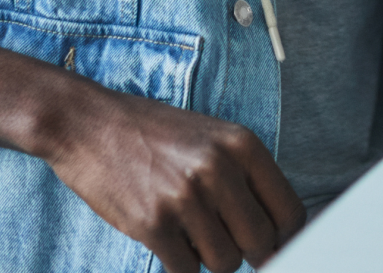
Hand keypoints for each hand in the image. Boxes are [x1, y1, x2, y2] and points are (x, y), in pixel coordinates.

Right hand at [42, 77, 304, 272]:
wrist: (92, 124)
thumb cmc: (156, 135)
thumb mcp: (214, 139)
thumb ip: (246, 178)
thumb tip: (276, 232)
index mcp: (242, 144)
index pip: (290, 211)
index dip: (284, 237)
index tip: (272, 244)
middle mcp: (219, 168)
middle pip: (261, 242)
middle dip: (248, 252)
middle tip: (226, 240)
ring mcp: (186, 197)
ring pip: (225, 262)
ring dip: (211, 257)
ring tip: (192, 232)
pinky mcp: (152, 223)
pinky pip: (186, 271)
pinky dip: (181, 265)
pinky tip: (169, 238)